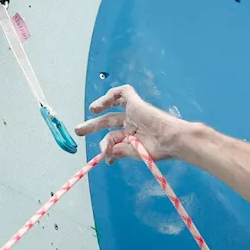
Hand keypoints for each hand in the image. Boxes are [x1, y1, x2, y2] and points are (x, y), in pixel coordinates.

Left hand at [74, 84, 189, 163]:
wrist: (171, 140)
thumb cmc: (158, 149)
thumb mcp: (133, 152)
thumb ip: (118, 150)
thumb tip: (106, 153)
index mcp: (133, 137)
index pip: (113, 138)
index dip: (106, 146)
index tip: (106, 157)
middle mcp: (133, 124)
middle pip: (108, 122)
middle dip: (92, 126)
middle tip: (78, 131)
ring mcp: (134, 113)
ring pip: (113, 106)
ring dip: (100, 107)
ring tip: (91, 110)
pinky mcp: (136, 103)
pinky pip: (123, 92)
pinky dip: (110, 95)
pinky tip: (101, 105)